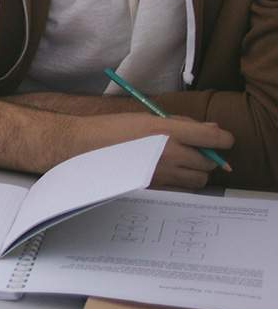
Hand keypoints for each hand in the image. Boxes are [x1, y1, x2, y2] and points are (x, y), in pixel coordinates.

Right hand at [73, 113, 234, 189]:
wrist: (83, 147)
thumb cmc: (112, 128)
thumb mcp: (148, 117)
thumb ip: (182, 123)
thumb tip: (211, 130)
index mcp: (168, 131)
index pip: (213, 138)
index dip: (224, 139)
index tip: (223, 139)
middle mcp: (170, 154)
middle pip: (210, 163)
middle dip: (208, 157)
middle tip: (195, 151)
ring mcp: (163, 174)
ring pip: (199, 180)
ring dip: (197, 172)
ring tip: (181, 163)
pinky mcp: (155, 189)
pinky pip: (183, 190)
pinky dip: (183, 183)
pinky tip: (168, 173)